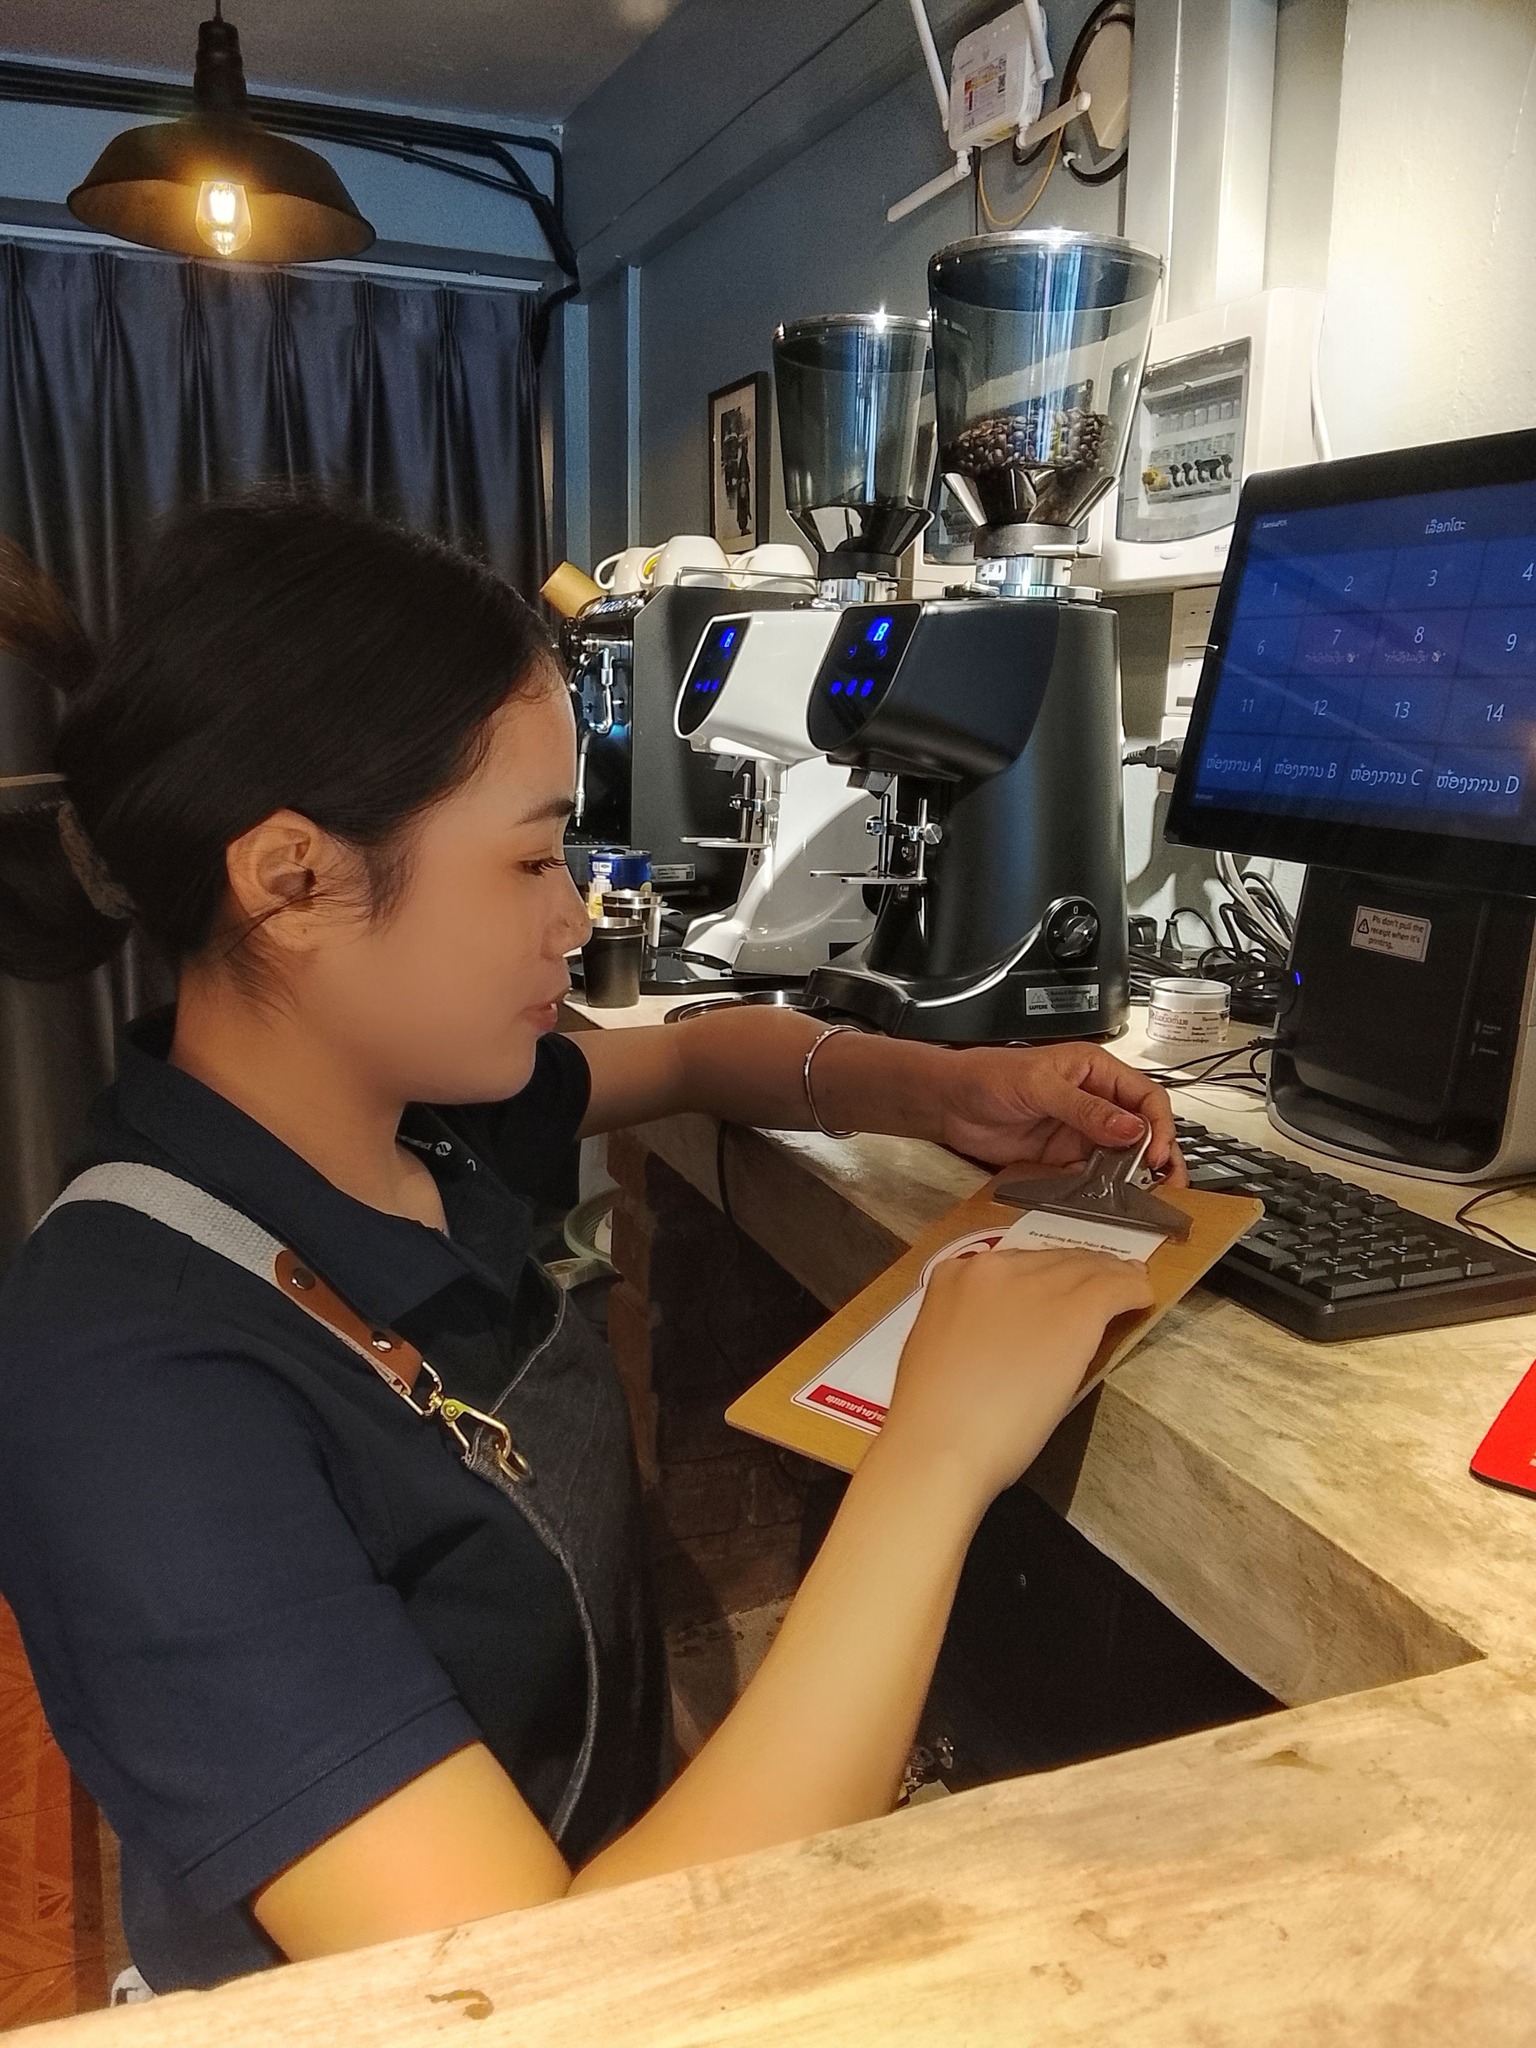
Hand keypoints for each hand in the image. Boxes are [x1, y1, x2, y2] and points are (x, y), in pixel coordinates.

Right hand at [881, 1247, 1153, 1507]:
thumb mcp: (942, 1348)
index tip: (1063, 1282)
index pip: (1013, 1264)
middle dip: (1081, 1268)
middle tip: (1106, 1276)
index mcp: (954, 1276)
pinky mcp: (1074, 1310)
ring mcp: (1034, 1285)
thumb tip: (998, 1333)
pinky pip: (1114, 1288)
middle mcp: (993, 1267)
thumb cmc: (933, 1416)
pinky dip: (1131, 1290)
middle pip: (1051, 1260)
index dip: (1045, 1272)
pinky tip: (1142, 1296)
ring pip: (1085, 1269)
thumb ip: (970, 1326)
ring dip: (1109, 1275)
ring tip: (1129, 1282)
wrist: (941, 1444)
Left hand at [935, 1041, 1184, 1183]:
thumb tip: (1131, 1128)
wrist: (948, 1103)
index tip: (1153, 1153)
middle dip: (1159, 1154)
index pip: (1144, 1097)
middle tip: (1168, 1184)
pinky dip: (1104, 1188)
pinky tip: (1110, 1201)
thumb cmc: (988, 1077)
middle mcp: (1095, 1101)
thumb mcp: (1039, 1086)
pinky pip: (1092, 1174)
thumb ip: (1085, 1109)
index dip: (1156, 1126)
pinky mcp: (1062, 1157)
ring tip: (1149, 1197)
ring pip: (1122, 1155)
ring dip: (1136, 1175)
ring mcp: (1079, 1131)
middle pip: (1142, 1129)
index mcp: (1096, 1071)